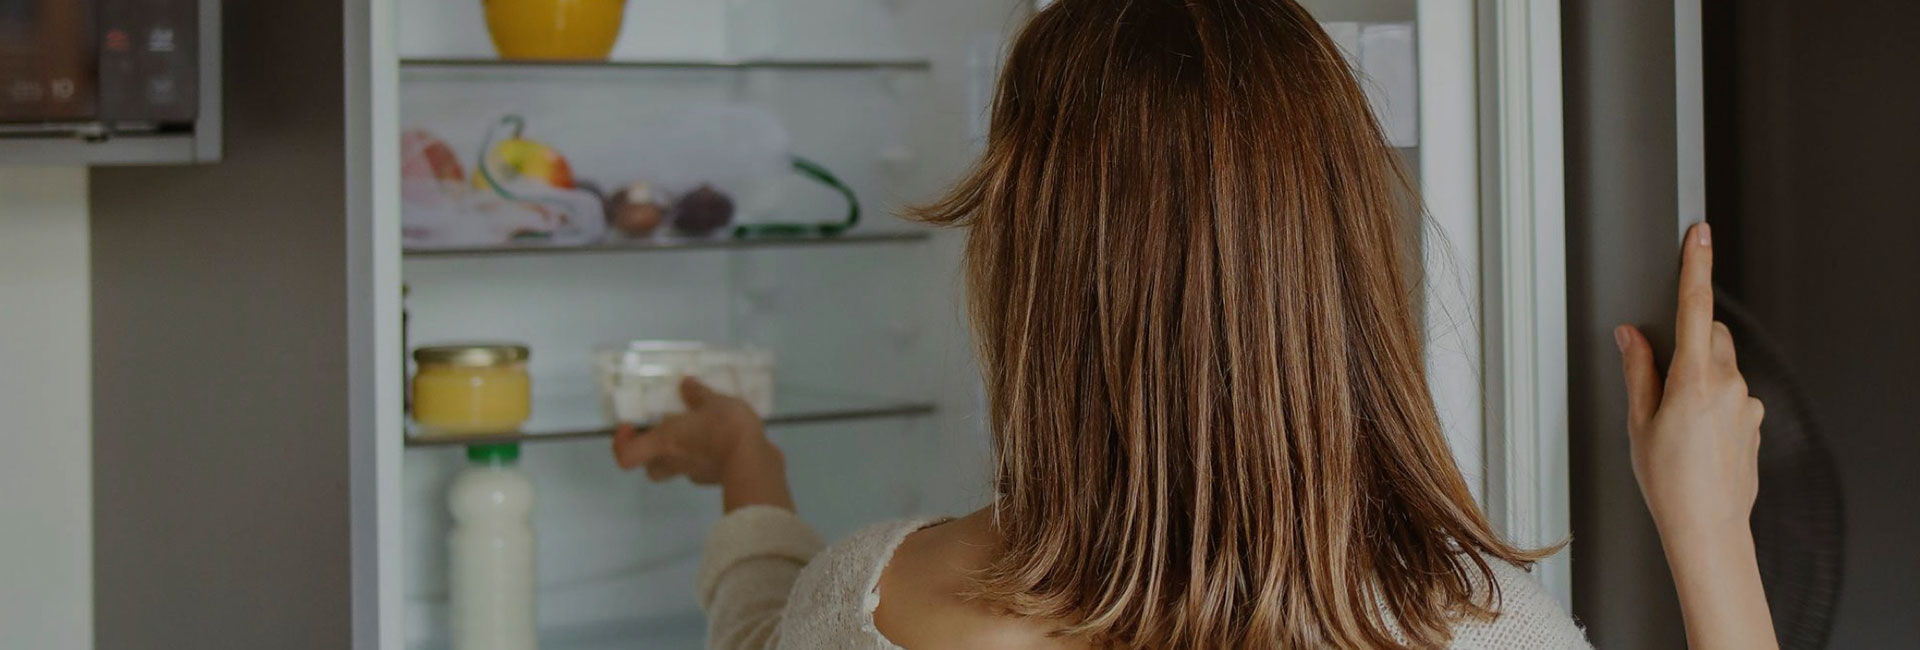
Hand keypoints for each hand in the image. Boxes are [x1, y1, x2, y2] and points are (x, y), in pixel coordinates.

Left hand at [611, 377, 794, 511]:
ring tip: (697, 434)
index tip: (631, 427)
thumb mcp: (713, 401)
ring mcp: (694, 473)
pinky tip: (721, 442)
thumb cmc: (724, 428)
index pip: (626, 456)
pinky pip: (702, 469)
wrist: (754, 461)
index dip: (622, 444)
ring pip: (676, 469)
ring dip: (680, 455)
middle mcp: (674, 461)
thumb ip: (698, 393)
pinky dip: (706, 458)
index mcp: (664, 442)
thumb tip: (685, 384)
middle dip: (653, 454)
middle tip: (665, 434)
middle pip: (650, 468)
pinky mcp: (715, 479)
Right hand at [1615, 223, 1763, 536]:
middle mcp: (1729, 385)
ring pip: (1723, 365)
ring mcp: (1747, 404)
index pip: (1695, 306)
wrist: (1708, 527)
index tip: (1699, 234)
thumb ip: (1638, 371)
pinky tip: (1696, 436)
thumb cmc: (1670, 484)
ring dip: (1701, 375)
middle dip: (1690, 339)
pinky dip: (1714, 402)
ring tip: (1677, 421)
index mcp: (1694, 379)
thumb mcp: (1639, 423)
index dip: (1696, 265)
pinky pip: (1733, 395)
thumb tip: (1632, 337)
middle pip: (1713, 334)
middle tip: (1661, 376)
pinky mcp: (1755, 422)